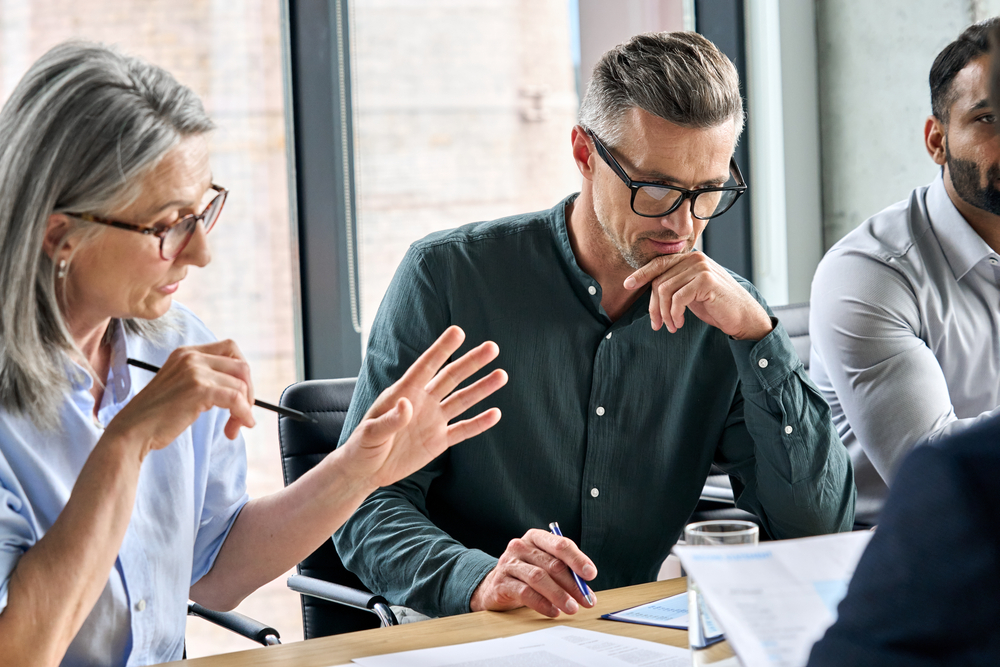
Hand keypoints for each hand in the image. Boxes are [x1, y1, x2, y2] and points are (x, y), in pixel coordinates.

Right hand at [108, 340, 255, 455]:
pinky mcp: (199, 389)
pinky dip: (243, 414)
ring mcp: (195, 371)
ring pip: (241, 385)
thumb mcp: (181, 385)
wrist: (133, 430)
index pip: (231, 348)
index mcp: (187, 353)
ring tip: (234, 427)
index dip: (242, 373)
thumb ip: (206, 378)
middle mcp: (191, 356)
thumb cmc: (157, 415)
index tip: (241, 395)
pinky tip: (239, 427)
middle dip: (248, 392)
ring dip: (244, 409)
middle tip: (242, 414)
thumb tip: (242, 388)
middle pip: (241, 366)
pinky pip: (236, 399)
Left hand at [339, 325, 507, 488]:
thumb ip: (389, 420)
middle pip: (451, 377)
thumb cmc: (361, 447)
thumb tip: (407, 405)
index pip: (426, 366)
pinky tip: (495, 414)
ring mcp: (433, 420)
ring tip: (502, 375)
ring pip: (462, 400)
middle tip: (492, 347)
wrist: (365, 471)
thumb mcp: (370, 433)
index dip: (441, 349)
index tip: (458, 332)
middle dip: (471, 362)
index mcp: (403, 392)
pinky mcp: (439, 441)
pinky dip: (479, 423)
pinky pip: (463, 430)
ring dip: (482, 388)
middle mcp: (422, 402)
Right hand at [470, 528, 596, 617]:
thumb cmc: (526, 574)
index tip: (591, 574)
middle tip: (586, 600)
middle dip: (572, 584)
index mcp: (535, 538)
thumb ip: (564, 572)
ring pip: (538, 578)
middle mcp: (520, 546)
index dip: (577, 559)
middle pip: (551, 564)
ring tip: (572, 608)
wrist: (495, 586)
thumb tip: (586, 589)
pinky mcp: (501, 583)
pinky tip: (553, 611)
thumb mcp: (544, 566)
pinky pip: (525, 593)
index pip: (560, 544)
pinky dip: (542, 604)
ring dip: (559, 595)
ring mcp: (508, 564)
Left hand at [623, 251, 772, 339]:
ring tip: (671, 326)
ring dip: (664, 313)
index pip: (659, 264)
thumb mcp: (690, 292)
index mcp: (690, 258)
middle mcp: (695, 258)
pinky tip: (680, 323)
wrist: (742, 317)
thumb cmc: (715, 306)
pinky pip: (677, 298)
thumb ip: (674, 284)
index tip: (627, 285)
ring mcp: (701, 268)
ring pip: (665, 290)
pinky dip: (674, 313)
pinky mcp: (706, 281)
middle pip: (659, 280)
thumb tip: (647, 288)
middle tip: (657, 324)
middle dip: (654, 306)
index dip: (641, 274)